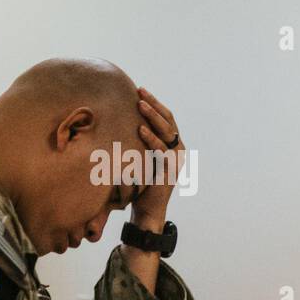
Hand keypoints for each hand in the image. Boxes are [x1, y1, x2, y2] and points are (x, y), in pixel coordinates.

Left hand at [133, 86, 185, 226]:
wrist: (148, 208)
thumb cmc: (141, 181)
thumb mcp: (142, 156)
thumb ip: (140, 142)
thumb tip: (121, 120)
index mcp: (174, 145)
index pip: (167, 119)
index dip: (156, 104)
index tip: (140, 90)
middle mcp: (178, 151)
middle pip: (169, 122)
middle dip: (154, 105)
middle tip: (140, 92)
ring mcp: (176, 161)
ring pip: (167, 133)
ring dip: (153, 117)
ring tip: (139, 105)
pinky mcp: (170, 171)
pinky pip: (161, 151)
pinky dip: (151, 139)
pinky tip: (140, 129)